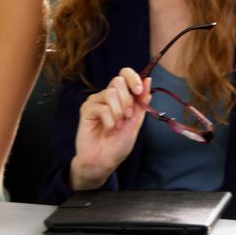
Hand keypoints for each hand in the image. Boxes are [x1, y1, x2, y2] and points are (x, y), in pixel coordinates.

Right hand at [69, 68, 149, 190]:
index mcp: (121, 96)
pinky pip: (101, 107)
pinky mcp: (86, 110)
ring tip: (117, 126)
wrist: (105, 160)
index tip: (138, 91)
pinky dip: (109, 121)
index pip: (125, 74)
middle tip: (127, 116)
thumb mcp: (136, 121)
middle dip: (127, 101)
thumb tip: (148, 79)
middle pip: (118, 81)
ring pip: (111, 93)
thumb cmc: (119, 143)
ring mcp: (96, 102)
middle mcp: (108, 96)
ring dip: (118, 113)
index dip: (133, 78)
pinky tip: (108, 129)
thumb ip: (141, 101)